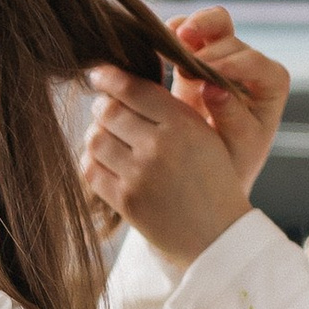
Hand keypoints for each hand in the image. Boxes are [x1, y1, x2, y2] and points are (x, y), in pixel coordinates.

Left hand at [83, 57, 277, 277]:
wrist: (217, 234)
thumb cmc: (211, 179)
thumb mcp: (204, 135)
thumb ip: (170, 109)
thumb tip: (123, 83)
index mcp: (183, 124)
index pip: (134, 89)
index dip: (110, 77)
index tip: (99, 74)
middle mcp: (159, 147)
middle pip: (109, 111)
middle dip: (101, 105)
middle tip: (103, 107)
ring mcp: (140, 176)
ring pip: (95, 139)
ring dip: (95, 132)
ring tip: (105, 134)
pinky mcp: (125, 201)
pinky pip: (91, 169)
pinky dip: (91, 159)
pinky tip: (103, 159)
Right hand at [166, 7, 291, 192]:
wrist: (210, 167)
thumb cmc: (233, 162)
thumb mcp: (237, 147)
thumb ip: (230, 116)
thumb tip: (212, 87)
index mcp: (270, 85)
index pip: (255, 63)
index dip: (230, 65)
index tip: (206, 78)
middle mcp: (250, 65)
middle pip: (231, 40)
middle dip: (206, 52)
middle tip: (185, 71)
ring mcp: (224, 55)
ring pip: (215, 22)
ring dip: (193, 27)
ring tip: (173, 42)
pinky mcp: (198, 55)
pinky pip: (189, 31)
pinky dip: (175, 30)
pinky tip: (161, 42)